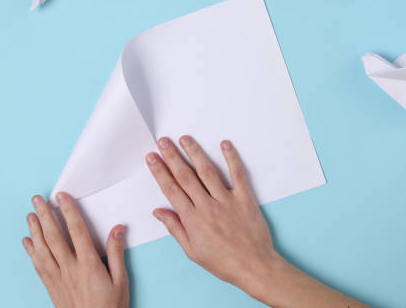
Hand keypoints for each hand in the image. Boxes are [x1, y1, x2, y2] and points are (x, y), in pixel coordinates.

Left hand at [22, 192, 128, 307]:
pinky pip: (38, 266)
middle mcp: (70, 269)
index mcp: (88, 264)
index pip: (76, 231)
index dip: (68, 211)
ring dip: (35, 230)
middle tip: (37, 199)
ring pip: (42, 249)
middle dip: (44, 215)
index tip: (61, 196)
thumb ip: (117, 253)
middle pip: (54, 237)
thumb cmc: (110, 307)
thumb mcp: (121, 280)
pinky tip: (27, 242)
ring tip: (30, 214)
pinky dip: (31, 252)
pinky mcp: (51, 287)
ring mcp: (58, 278)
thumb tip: (117, 229)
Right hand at [145, 136, 281, 298]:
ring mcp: (226, 201)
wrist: (254, 267)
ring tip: (185, 138)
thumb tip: (159, 211)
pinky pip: (237, 174)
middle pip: (185, 176)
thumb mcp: (192, 251)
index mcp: (192, 219)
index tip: (152, 158)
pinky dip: (231, 158)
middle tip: (163, 141)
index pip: (171, 189)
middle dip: (172, 156)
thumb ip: (175, 228)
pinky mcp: (244, 198)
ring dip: (195, 153)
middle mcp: (207, 206)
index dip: (159, 171)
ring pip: (207, 171)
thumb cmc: (223, 262)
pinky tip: (225, 144)